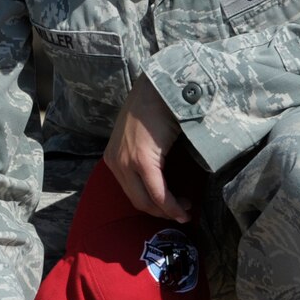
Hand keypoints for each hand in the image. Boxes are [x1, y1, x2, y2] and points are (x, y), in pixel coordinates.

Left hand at [103, 76, 189, 222]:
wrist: (161, 87)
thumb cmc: (157, 108)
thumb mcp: (142, 137)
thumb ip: (146, 157)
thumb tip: (164, 179)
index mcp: (113, 157)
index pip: (131, 192)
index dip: (153, 206)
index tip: (171, 208)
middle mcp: (115, 162)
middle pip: (138, 201)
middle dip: (161, 212)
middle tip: (182, 212)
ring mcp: (127, 162)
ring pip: (148, 200)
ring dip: (169, 209)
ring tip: (186, 208)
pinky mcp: (142, 160)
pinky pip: (158, 191)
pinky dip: (172, 203)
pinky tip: (183, 206)